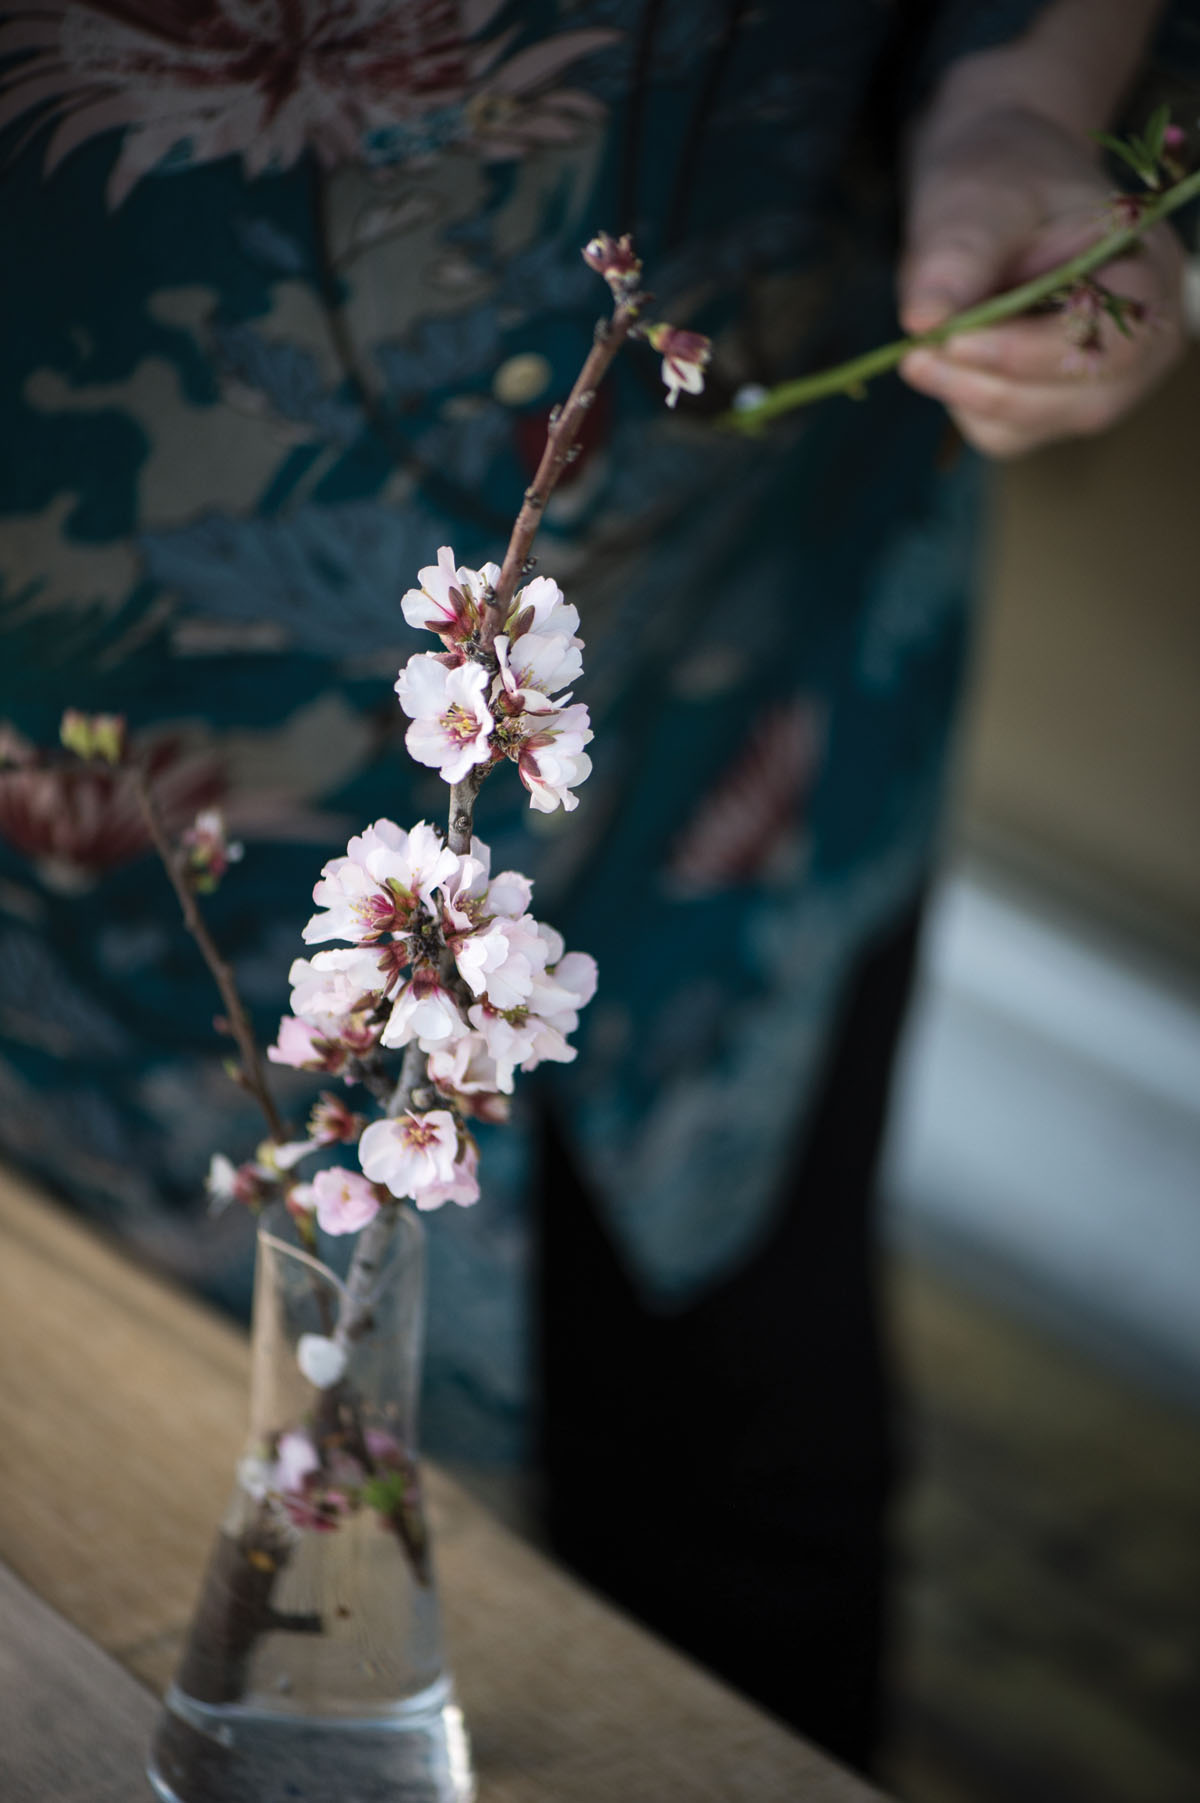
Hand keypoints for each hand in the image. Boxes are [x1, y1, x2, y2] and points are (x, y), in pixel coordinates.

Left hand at [897, 105, 1184, 458]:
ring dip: (967, 394)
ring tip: (924, 346)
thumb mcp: (980, 198)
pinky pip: (1004, 434)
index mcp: (1147, 273)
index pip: (1106, 340)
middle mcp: (1142, 341)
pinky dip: (965, 404)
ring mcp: (1102, 384)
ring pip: (1033, 426)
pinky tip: (951, 356)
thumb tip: (922, 320)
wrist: (999, 188)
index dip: (1026, 351)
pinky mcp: (1053, 408)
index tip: (948, 340)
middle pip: (1077, 401)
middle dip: (988, 385)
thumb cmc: (1002, 181)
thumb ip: (959, 254)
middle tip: (914, 356)